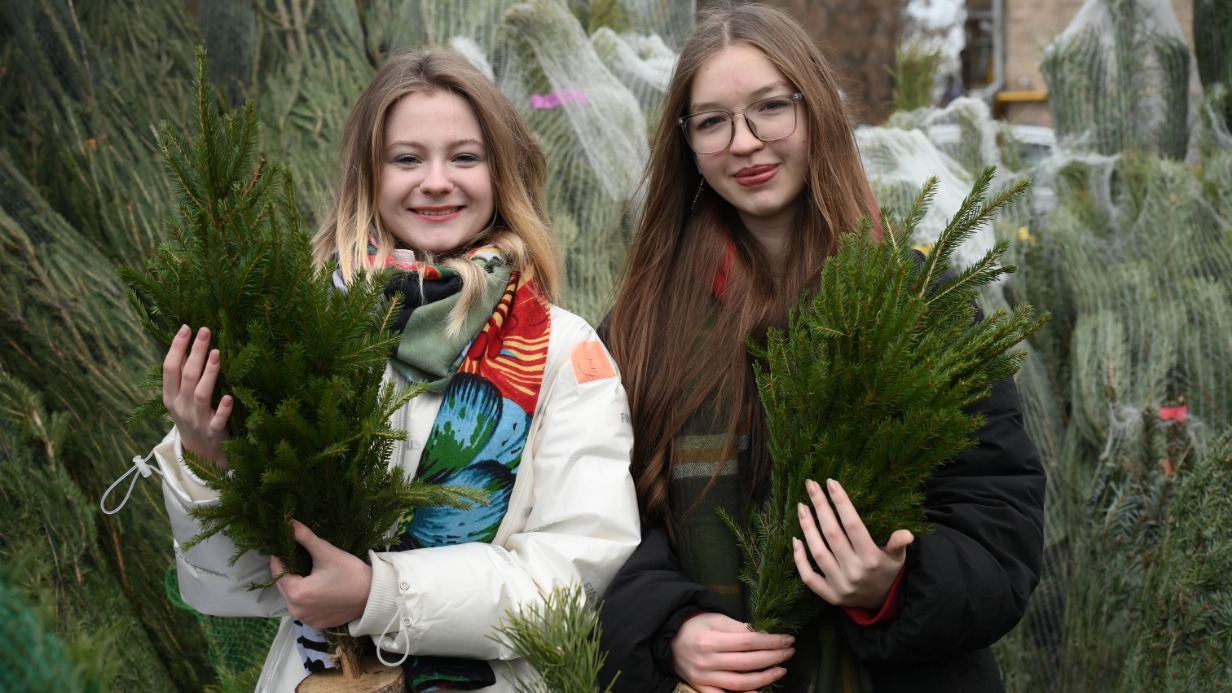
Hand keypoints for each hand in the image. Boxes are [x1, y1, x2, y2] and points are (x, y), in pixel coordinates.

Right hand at [163, 325, 232, 467]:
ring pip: (201, 394)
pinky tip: (229, 396)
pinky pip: (218, 420)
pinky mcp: (214, 432)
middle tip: (205, 331)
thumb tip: (185, 341)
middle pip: (187, 376)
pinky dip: (223, 409)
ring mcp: (197, 420)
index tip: (187, 328)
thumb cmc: (191, 416)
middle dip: (195, 352)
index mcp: (170, 397)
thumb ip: (182, 373)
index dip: (177, 348)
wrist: (200, 453)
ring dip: (209, 373)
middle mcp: (181, 407)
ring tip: (216, 353)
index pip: (169, 368)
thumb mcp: (180, 397)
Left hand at [271, 519, 372, 629]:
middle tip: (300, 557)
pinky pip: (302, 608)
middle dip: (289, 571)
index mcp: (297, 593)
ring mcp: (306, 619)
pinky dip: (305, 598)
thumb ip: (305, 538)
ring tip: (309, 572)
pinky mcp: (315, 624)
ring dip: (296, 585)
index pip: (278, 570)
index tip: (288, 546)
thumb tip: (289, 522)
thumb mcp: (327, 553)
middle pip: (283, 585)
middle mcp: (297, 610)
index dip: (281, 556)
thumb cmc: (351, 573)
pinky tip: (317, 588)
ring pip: (291, 597)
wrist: (373, 596)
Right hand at [671, 612, 792, 692]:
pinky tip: (759, 691)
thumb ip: (740, 628)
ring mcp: (704, 678)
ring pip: (741, 683)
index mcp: (711, 640)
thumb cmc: (695, 626)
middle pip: (748, 662)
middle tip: (790, 652)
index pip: (749, 642)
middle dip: (773, 657)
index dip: (771, 642)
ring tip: (780, 670)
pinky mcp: (701, 688)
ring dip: (765, 678)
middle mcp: (707, 661)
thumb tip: (766, 636)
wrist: (668, 640)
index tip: (788, 639)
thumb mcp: (716, 620)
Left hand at [793, 478, 912, 609]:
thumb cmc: (887, 571)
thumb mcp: (898, 557)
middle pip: (832, 534)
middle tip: (810, 485)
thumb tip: (907, 534)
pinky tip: (796, 539)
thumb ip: (899, 544)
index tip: (831, 482)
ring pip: (818, 552)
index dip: (841, 503)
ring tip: (802, 506)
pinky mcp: (829, 595)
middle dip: (820, 507)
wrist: (881, 602)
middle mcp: (855, 571)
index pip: (853, 525)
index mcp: (872, 558)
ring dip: (807, 528)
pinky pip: (809, 577)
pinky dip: (800, 559)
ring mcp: (840, 585)